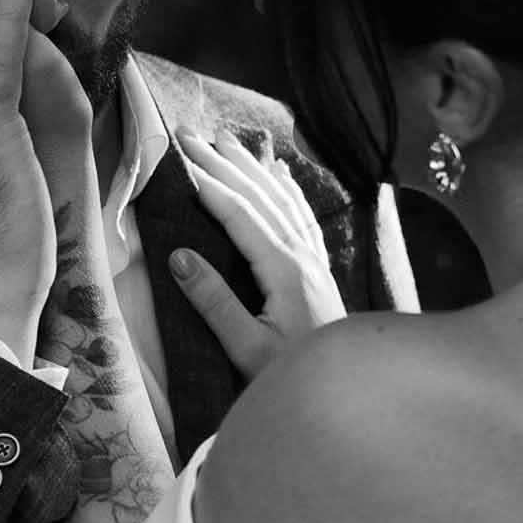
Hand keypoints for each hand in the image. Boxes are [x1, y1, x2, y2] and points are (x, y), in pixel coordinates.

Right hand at [170, 129, 346, 380]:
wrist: (344, 389)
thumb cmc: (289, 374)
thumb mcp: (245, 348)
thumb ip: (214, 301)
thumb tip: (179, 255)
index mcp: (283, 269)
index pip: (240, 213)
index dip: (208, 182)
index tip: (178, 157)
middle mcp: (302, 255)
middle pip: (259, 195)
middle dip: (222, 161)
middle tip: (188, 133)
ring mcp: (314, 260)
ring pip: (281, 199)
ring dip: (251, 166)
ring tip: (225, 140)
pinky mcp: (318, 269)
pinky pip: (301, 215)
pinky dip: (286, 188)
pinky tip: (279, 173)